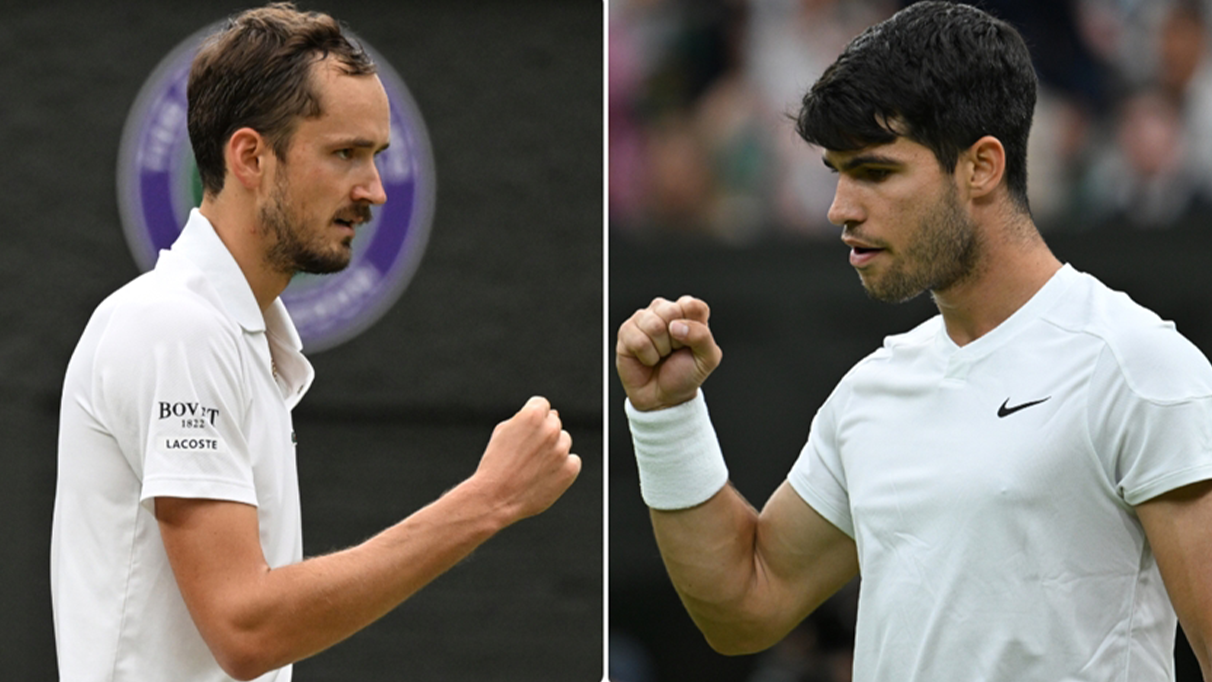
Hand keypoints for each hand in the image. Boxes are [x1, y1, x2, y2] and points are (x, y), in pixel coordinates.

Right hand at [472, 396, 580, 524]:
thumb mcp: (503, 432)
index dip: (531, 419)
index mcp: (532, 415)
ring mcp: (561, 450)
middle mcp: (550, 430)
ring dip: (553, 450)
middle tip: (526, 454)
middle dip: (542, 434)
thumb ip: (526, 418)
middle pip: (554, 423)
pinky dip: (562, 467)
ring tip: (533, 466)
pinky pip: (572, 461)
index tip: (523, 434)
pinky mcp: (570, 469)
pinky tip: (544, 475)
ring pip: (564, 442)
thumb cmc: (496, 464)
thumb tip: (554, 413)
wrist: (496, 499)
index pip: (542, 405)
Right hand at [616, 295, 721, 410]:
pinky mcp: (626, 331)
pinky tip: (648, 359)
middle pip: (671, 311)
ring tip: (661, 355)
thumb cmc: (684, 375)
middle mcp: (664, 311)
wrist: (662, 398)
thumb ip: (702, 336)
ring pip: (653, 325)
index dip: (693, 328)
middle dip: (675, 340)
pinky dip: (647, 356)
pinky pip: (638, 340)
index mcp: (687, 312)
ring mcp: (644, 319)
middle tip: (674, 350)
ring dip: (660, 349)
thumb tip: (676, 325)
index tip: (690, 343)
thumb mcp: (707, 359)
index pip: (692, 305)